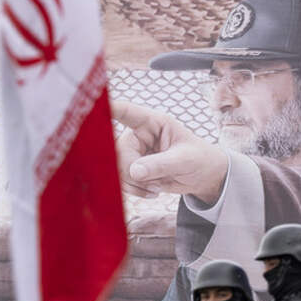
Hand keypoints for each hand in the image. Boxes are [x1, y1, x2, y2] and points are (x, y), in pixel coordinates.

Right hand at [112, 101, 228, 203]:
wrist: (203, 177)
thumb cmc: (199, 159)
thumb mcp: (184, 160)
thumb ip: (160, 164)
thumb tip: (134, 171)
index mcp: (153, 123)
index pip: (128, 112)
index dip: (111, 109)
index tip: (98, 109)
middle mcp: (139, 135)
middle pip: (118, 152)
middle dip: (132, 171)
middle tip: (153, 181)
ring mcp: (134, 153)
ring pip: (117, 169)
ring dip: (135, 184)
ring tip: (157, 186)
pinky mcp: (133, 169)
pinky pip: (121, 181)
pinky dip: (135, 190)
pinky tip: (153, 191)